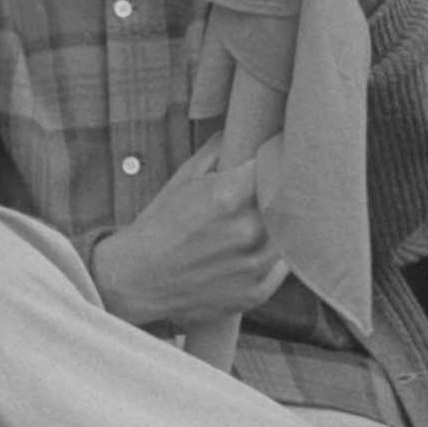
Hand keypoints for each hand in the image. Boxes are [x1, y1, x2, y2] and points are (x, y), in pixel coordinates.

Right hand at [88, 145, 285, 329]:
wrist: (137, 278)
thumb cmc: (158, 227)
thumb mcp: (182, 180)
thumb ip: (215, 153)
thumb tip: (239, 133)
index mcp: (229, 196)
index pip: (276, 168)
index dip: (278, 162)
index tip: (278, 160)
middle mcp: (246, 230)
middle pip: (287, 203)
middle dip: (280, 195)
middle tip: (274, 192)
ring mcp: (253, 265)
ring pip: (290, 236)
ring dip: (281, 228)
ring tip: (262, 223)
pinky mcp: (256, 293)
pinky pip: (283, 268)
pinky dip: (275, 257)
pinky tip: (259, 250)